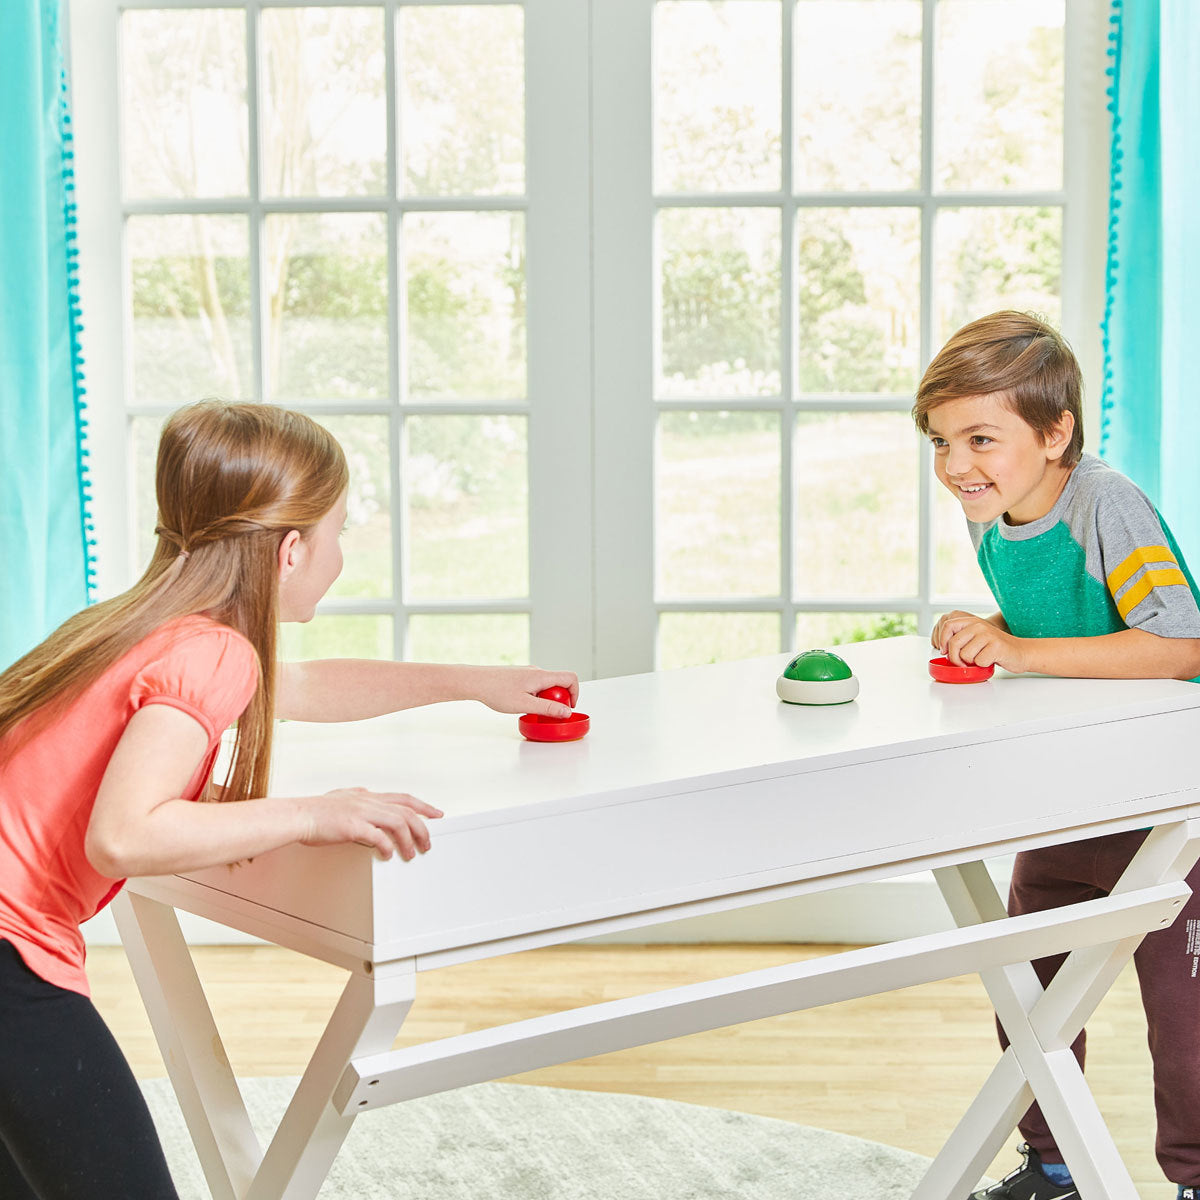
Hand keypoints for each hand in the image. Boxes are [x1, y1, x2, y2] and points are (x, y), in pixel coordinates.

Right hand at [298, 788, 442, 860]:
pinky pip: (379, 837)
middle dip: (422, 827)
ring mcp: (362, 812)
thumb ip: (357, 796)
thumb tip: (366, 793)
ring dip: (408, 840)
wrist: (298, 816)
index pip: (403, 798)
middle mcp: (368, 801)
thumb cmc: (316, 811)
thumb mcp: (342, 797)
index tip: (436, 813)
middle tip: (428, 842)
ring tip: (411, 853)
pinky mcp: (354, 826)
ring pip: (398, 822)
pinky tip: (388, 855)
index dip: (422, 806)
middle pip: (407, 810)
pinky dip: (388, 847)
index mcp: (367, 796)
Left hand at [468, 666, 579, 718]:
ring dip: (545, 699)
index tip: (568, 708)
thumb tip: (566, 712)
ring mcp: (528, 673)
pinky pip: (536, 686)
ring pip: (546, 685)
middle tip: (545, 712)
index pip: (570, 678)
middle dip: (558, 699)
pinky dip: (535, 696)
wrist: (476, 681)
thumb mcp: (525, 705)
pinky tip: (520, 703)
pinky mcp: (520, 677)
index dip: (575, 693)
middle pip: (559, 683)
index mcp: (541, 676)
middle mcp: (537, 671)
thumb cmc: (496, 691)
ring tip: (529, 708)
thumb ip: (548, 708)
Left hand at [933, 611, 1028, 672]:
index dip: (942, 641)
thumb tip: (943, 650)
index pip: (948, 625)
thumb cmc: (995, 649)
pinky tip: (991, 660)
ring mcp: (988, 635)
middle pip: (954, 643)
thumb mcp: (976, 639)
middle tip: (963, 663)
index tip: (945, 651)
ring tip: (981, 658)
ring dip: (971, 662)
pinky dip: (983, 665)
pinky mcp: (996, 646)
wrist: (1021, 652)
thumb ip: (961, 639)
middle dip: (955, 658)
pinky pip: (979, 661)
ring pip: (965, 655)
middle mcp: (979, 625)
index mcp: (972, 622)